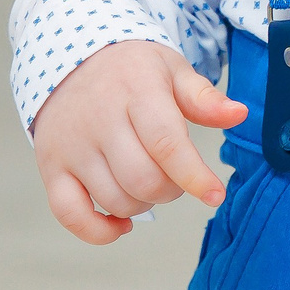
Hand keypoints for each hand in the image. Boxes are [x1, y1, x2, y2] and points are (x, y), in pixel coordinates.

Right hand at [30, 40, 249, 243]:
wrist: (70, 58)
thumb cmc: (130, 70)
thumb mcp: (171, 69)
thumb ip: (203, 97)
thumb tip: (239, 114)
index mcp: (134, 90)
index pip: (166, 143)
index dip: (193, 176)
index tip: (214, 194)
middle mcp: (98, 119)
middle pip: (142, 179)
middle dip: (171, 190)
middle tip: (175, 177)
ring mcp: (71, 145)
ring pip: (114, 199)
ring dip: (142, 205)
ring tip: (147, 183)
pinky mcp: (51, 166)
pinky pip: (70, 214)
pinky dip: (98, 231)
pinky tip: (120, 224)